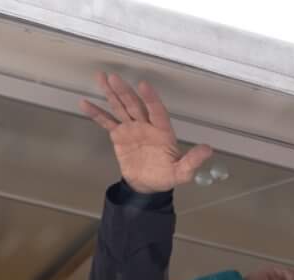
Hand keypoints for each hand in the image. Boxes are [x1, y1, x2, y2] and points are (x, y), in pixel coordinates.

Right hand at [82, 73, 213, 194]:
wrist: (147, 186)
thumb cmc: (166, 176)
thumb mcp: (182, 172)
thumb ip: (192, 161)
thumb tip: (208, 150)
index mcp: (162, 130)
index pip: (156, 111)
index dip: (151, 99)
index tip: (144, 86)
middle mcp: (146, 125)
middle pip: (135, 105)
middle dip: (125, 92)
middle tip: (115, 78)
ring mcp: (131, 128)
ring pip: (121, 107)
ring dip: (111, 94)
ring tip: (101, 78)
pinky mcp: (119, 135)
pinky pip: (106, 122)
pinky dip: (96, 113)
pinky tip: (85, 103)